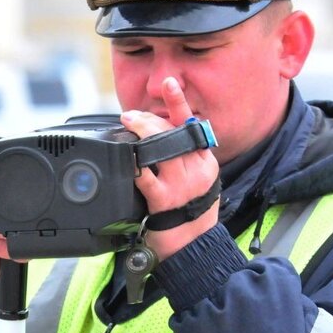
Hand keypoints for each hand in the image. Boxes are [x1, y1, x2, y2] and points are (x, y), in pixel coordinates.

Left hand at [120, 77, 220, 260]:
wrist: (194, 249)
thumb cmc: (190, 217)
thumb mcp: (196, 183)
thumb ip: (183, 160)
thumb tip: (157, 138)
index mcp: (204, 162)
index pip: (190, 125)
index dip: (178, 102)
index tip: (169, 82)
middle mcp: (196, 169)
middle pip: (171, 132)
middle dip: (147, 119)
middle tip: (130, 116)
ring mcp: (182, 185)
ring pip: (160, 147)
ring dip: (140, 133)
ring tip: (128, 127)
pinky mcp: (166, 201)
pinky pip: (147, 177)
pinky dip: (135, 166)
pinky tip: (128, 159)